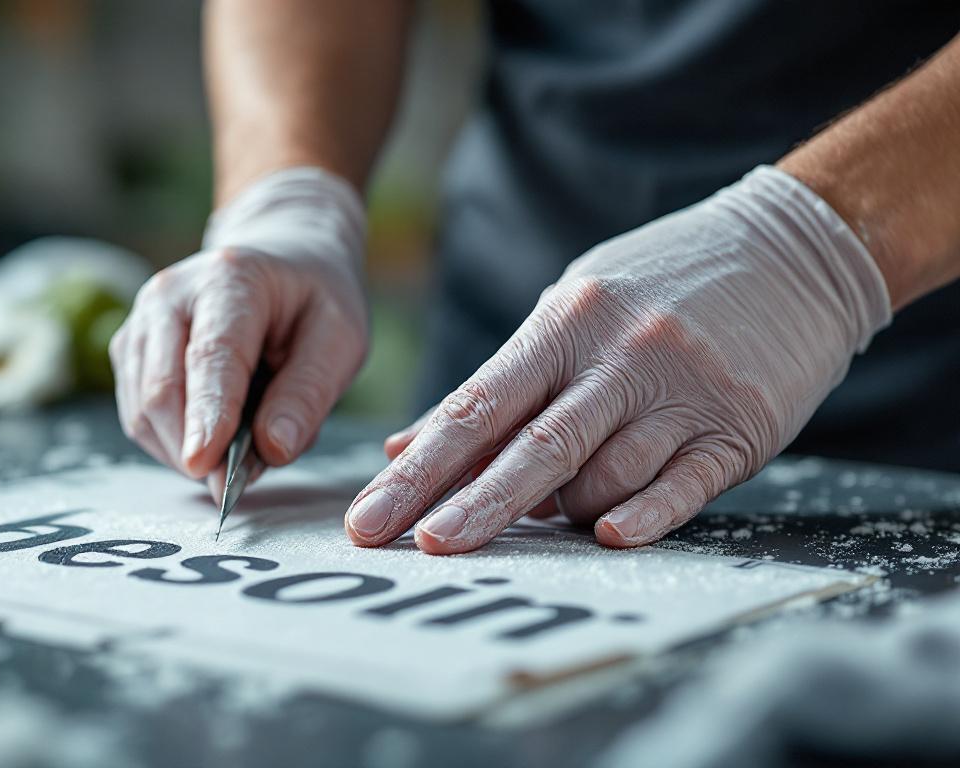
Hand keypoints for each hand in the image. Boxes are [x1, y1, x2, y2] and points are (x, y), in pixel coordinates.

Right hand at [111, 168, 368, 498]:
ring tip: (237, 444)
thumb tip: (271, 450)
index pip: (210, 356)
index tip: (205, 465)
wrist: (278, 264)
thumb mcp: (340, 339)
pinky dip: (173, 443)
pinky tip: (212, 433)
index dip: (207, 414)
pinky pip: (139, 416)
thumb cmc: (311, 302)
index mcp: (229, 279)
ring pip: (143, 411)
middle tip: (236, 483)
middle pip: (162, 390)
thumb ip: (308, 395)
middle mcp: (169, 295)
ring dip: (185, 450)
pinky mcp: (129, 351)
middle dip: (194, 449)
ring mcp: (141, 323)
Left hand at [348, 166, 890, 551]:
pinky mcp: (739, 426)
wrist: (792, 250)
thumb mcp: (570, 312)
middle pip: (532, 448)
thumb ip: (497, 385)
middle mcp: (619, 357)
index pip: (477, 407)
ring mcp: (682, 391)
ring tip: (552, 513)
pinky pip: (682, 485)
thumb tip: (408, 448)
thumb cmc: (659, 285)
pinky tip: (608, 535)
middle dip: (468, 506)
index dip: (422, 469)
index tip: (372, 515)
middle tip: (418, 550)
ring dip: (562, 512)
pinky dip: (642, 515)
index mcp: (564, 324)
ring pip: (603, 477)